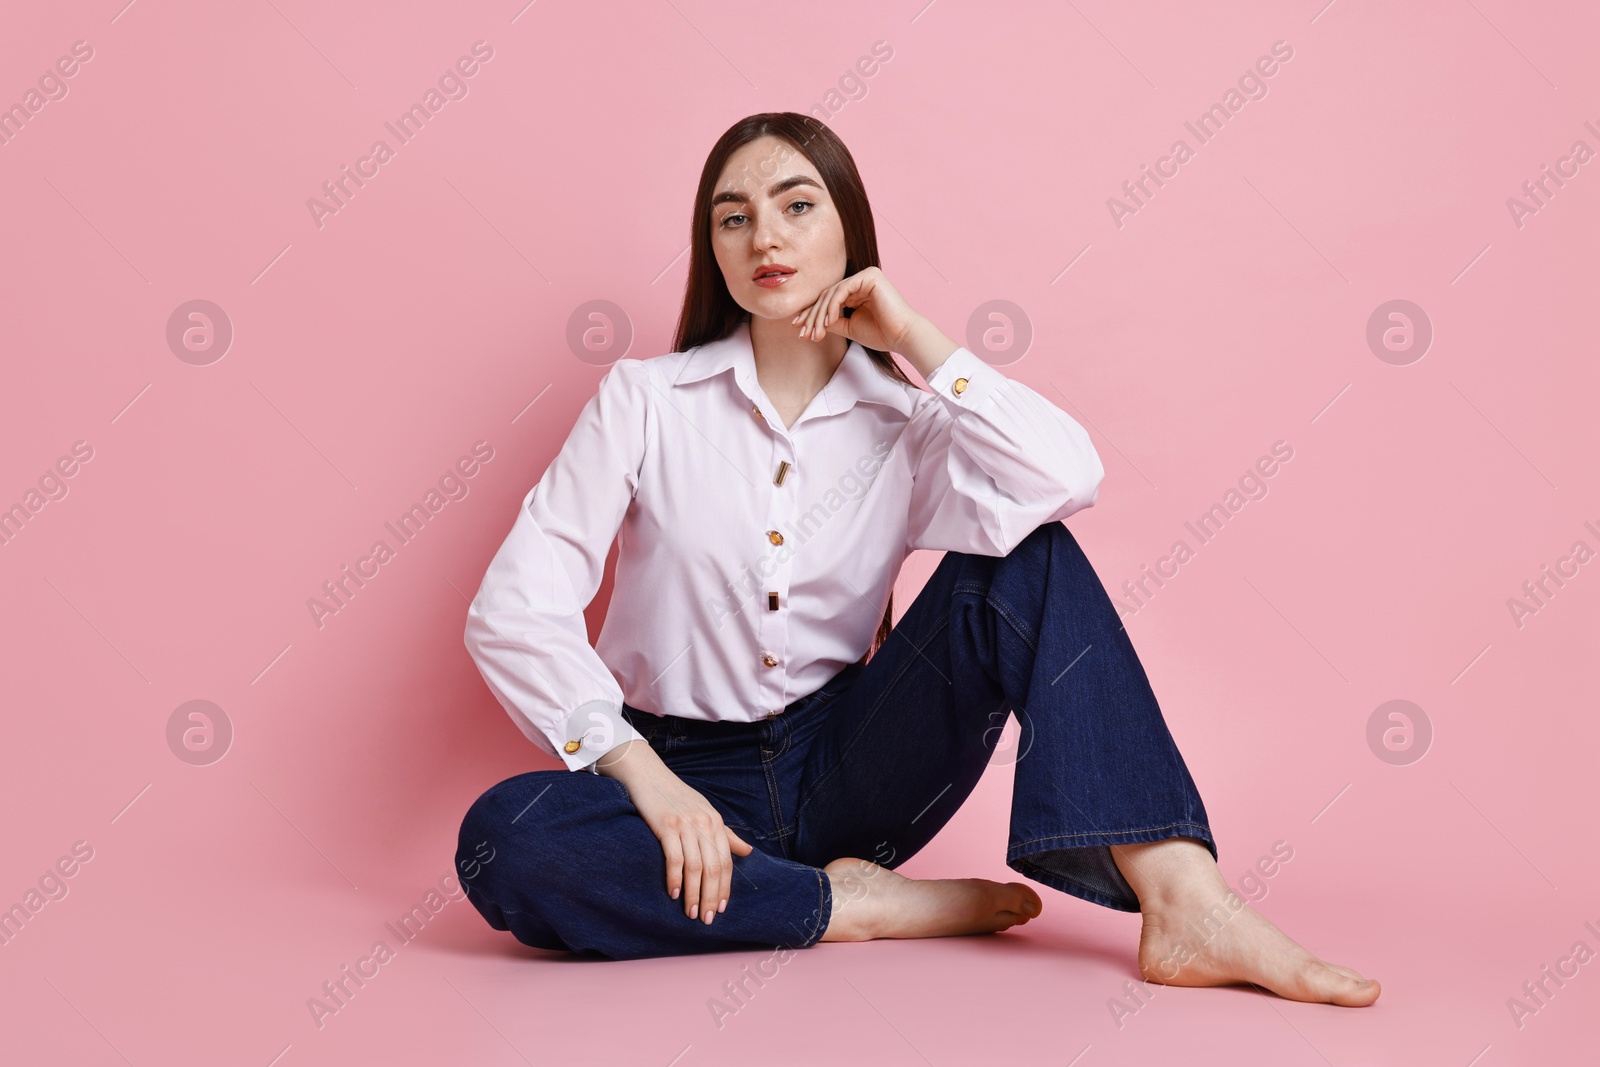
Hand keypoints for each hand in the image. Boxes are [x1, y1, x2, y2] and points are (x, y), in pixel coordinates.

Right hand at [595, 740, 752, 923]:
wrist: (649, 776)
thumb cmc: (677, 798)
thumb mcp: (706, 813)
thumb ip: (726, 835)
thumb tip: (748, 852)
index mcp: (716, 822)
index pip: (726, 862)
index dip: (724, 887)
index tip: (721, 908)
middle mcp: (704, 823)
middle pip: (714, 867)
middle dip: (711, 896)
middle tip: (706, 918)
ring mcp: (686, 824)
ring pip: (696, 867)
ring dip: (694, 894)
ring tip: (691, 912)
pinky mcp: (666, 825)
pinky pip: (674, 858)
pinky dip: (675, 879)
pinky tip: (673, 894)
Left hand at [790, 265, 919, 353]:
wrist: (902, 336)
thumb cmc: (881, 334)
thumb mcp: (849, 327)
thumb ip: (831, 321)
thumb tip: (810, 321)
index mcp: (857, 292)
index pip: (828, 300)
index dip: (812, 314)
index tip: (799, 329)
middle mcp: (860, 281)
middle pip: (827, 295)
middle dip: (813, 316)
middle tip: (803, 333)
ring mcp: (865, 276)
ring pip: (832, 293)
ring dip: (820, 314)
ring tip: (816, 332)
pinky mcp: (869, 276)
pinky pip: (842, 290)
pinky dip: (832, 306)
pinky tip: (828, 321)